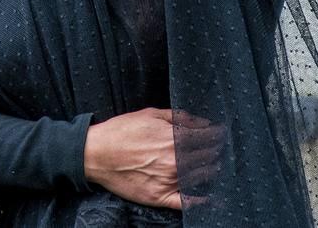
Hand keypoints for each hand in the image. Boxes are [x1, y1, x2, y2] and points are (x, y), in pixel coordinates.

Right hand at [83, 108, 223, 209]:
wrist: (96, 154)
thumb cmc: (122, 131)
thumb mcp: (151, 114)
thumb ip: (180, 117)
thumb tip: (203, 122)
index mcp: (174, 139)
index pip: (208, 138)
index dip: (218, 134)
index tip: (222, 133)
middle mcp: (175, 161)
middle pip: (208, 157)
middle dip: (216, 151)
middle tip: (220, 147)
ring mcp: (169, 181)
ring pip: (202, 177)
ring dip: (212, 170)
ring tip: (215, 165)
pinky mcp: (160, 197)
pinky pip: (187, 203)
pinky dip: (201, 201)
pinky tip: (211, 198)